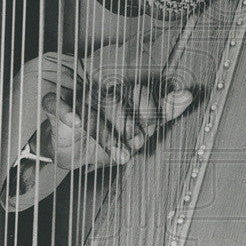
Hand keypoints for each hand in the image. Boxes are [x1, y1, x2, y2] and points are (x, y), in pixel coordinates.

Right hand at [39, 78, 192, 170]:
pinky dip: (67, 111)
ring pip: (94, 108)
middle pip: (119, 101)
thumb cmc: (106, 139)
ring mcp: (78, 98)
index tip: (148, 133)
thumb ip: (164, 112)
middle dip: (129, 126)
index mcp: (122, 93)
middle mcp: (101, 92)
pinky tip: (77, 122)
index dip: (147, 113)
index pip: (140, 93)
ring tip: (119, 153)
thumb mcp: (137, 132)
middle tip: (135, 144)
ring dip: (107, 133)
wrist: (71, 152)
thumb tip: (189, 94)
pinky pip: (56, 103)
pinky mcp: (56, 107)